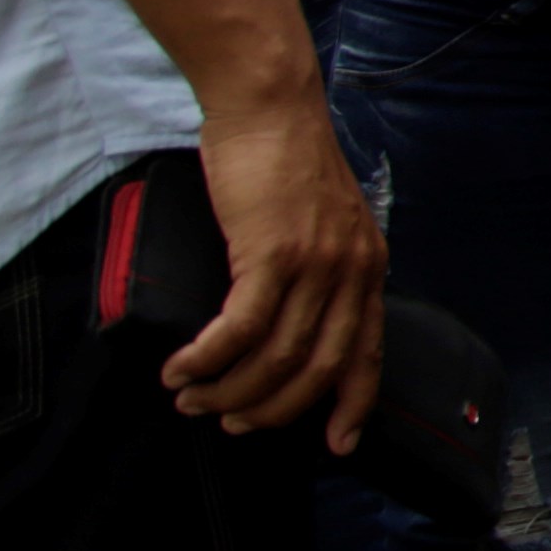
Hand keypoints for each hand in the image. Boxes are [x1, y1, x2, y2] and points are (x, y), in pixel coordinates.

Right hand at [172, 95, 385, 448]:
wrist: (268, 105)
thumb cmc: (282, 159)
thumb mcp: (323, 220)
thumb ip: (320, 267)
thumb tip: (290, 316)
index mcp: (368, 267)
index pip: (369, 353)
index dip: (352, 405)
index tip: (335, 445)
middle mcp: (352, 271)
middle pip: (319, 369)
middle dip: (271, 408)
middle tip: (229, 422)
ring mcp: (316, 263)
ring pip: (276, 356)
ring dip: (228, 389)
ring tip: (191, 398)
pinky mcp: (272, 253)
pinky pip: (241, 328)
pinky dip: (208, 358)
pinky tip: (181, 368)